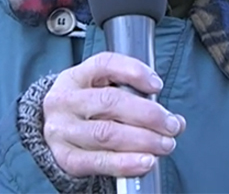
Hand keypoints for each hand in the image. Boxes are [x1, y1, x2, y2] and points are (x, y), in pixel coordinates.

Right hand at [42, 52, 186, 177]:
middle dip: (148, 114)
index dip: (133, 71)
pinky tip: (145, 162)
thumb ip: (135, 97)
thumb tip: (175, 120)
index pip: (104, 64)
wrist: (54, 131)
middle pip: (109, 102)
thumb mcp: (101, 91)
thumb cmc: (86, 108)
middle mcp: (64, 100)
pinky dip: (126, 163)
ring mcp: (62, 130)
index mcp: (74, 76)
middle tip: (171, 125)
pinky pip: (98, 162)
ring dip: (142, 140)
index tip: (157, 85)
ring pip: (106, 133)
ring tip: (164, 144)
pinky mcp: (66, 157)